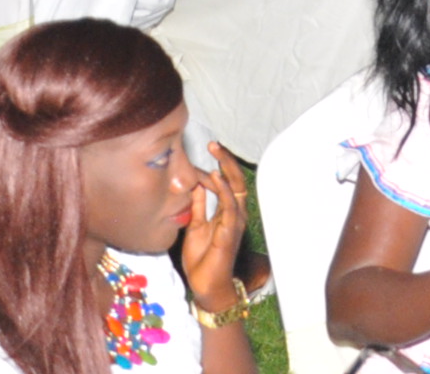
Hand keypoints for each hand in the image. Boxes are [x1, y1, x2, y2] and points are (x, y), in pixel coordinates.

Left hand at [178, 151, 250, 312]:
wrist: (208, 286)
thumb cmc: (202, 259)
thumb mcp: (195, 227)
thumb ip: (197, 207)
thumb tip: (193, 185)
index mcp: (227, 212)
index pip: (228, 183)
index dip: (221, 165)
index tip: (210, 150)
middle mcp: (235, 214)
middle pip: (236, 180)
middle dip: (226, 161)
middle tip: (215, 144)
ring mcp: (235, 222)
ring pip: (235, 189)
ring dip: (226, 169)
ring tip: (216, 153)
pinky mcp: (229, 231)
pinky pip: (229, 206)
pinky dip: (223, 190)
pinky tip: (215, 178)